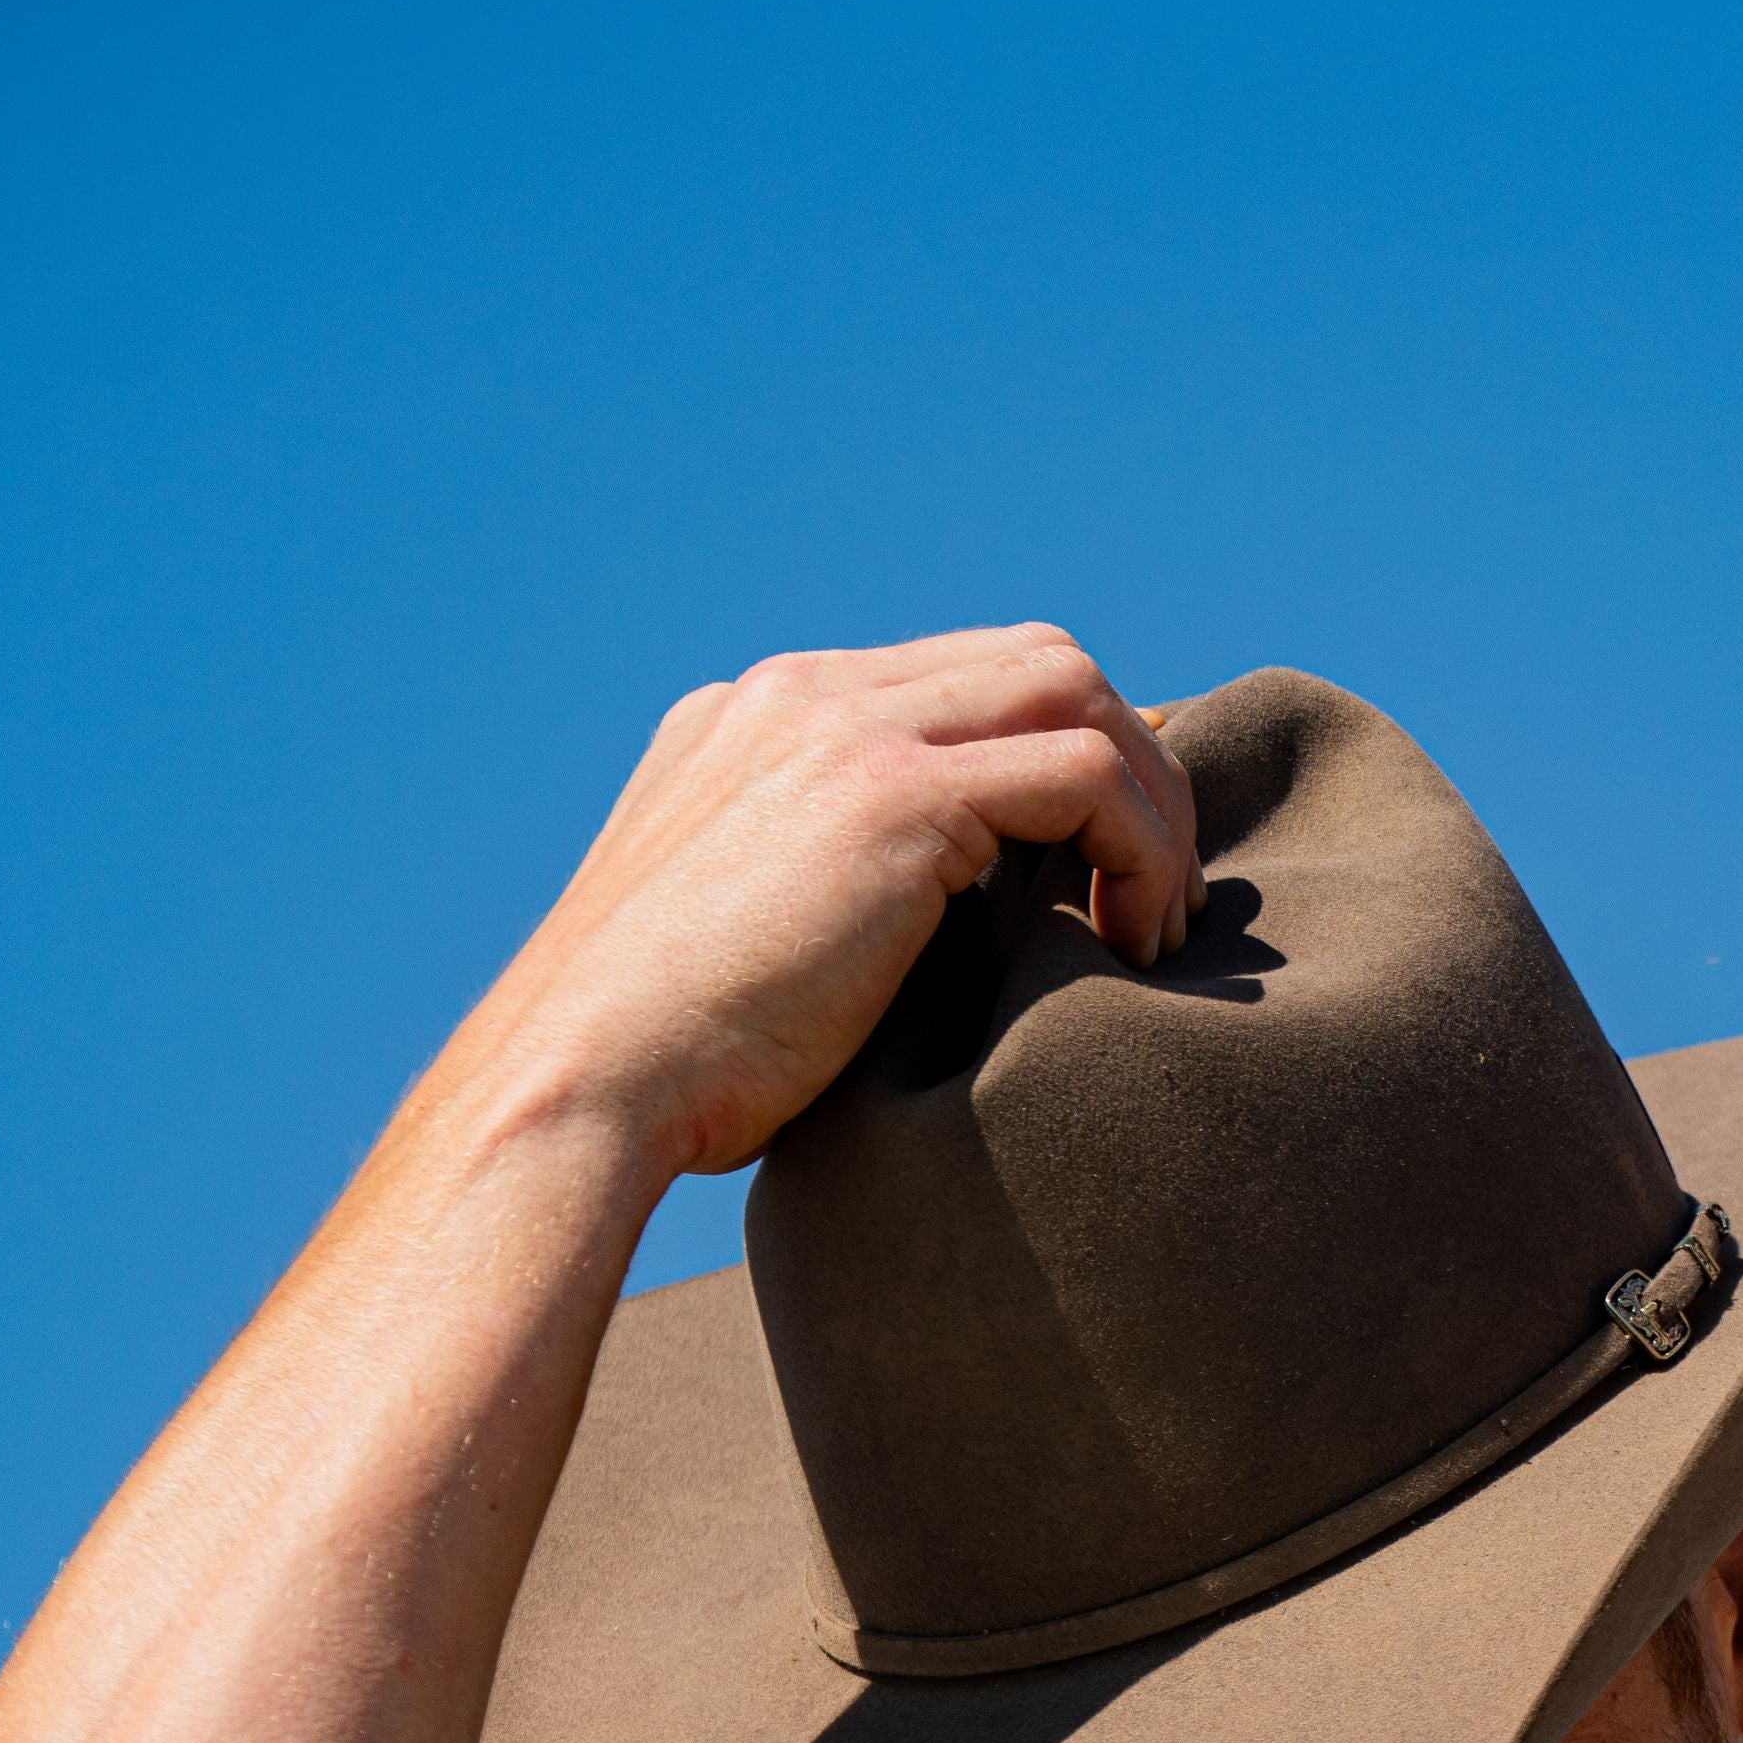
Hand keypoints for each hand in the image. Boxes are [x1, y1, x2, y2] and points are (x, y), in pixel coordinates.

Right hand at [451, 627, 1203, 1191]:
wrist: (582, 1083)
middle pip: (1034, 659)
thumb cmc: (659, 1072)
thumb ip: (819, 903)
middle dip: (1130, 766)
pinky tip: (1132, 947)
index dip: (1061, 765)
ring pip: (1074, 690)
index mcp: (763, 719)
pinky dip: (1137, 847)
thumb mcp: (737, 947)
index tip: (1101, 879)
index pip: (960, 682)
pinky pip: (1081, 771)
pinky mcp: (887, 797)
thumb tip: (902, 961)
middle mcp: (805, 696)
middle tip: (1158, 901)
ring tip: (1159, 930)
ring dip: (1149, 803)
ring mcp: (843, 730)